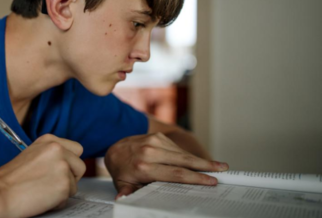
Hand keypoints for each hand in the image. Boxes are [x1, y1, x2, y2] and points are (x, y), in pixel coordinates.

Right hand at [0, 134, 85, 217]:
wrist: (0, 193)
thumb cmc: (11, 178)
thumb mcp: (32, 154)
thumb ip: (51, 155)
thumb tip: (68, 163)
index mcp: (50, 140)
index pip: (76, 149)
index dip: (69, 162)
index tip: (59, 169)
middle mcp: (58, 149)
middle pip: (80, 166)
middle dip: (70, 177)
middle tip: (51, 182)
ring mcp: (63, 166)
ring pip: (75, 183)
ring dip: (62, 190)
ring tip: (42, 190)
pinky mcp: (64, 185)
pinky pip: (69, 197)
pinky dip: (57, 201)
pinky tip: (42, 198)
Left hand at [104, 132, 228, 197]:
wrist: (114, 147)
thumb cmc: (121, 169)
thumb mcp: (122, 183)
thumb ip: (128, 192)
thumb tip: (124, 199)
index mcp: (143, 167)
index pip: (175, 174)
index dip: (194, 178)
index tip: (210, 181)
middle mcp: (150, 152)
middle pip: (183, 160)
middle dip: (205, 166)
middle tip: (223, 170)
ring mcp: (154, 141)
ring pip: (182, 153)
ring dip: (201, 160)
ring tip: (218, 166)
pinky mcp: (158, 136)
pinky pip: (177, 148)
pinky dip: (189, 156)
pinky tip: (199, 162)